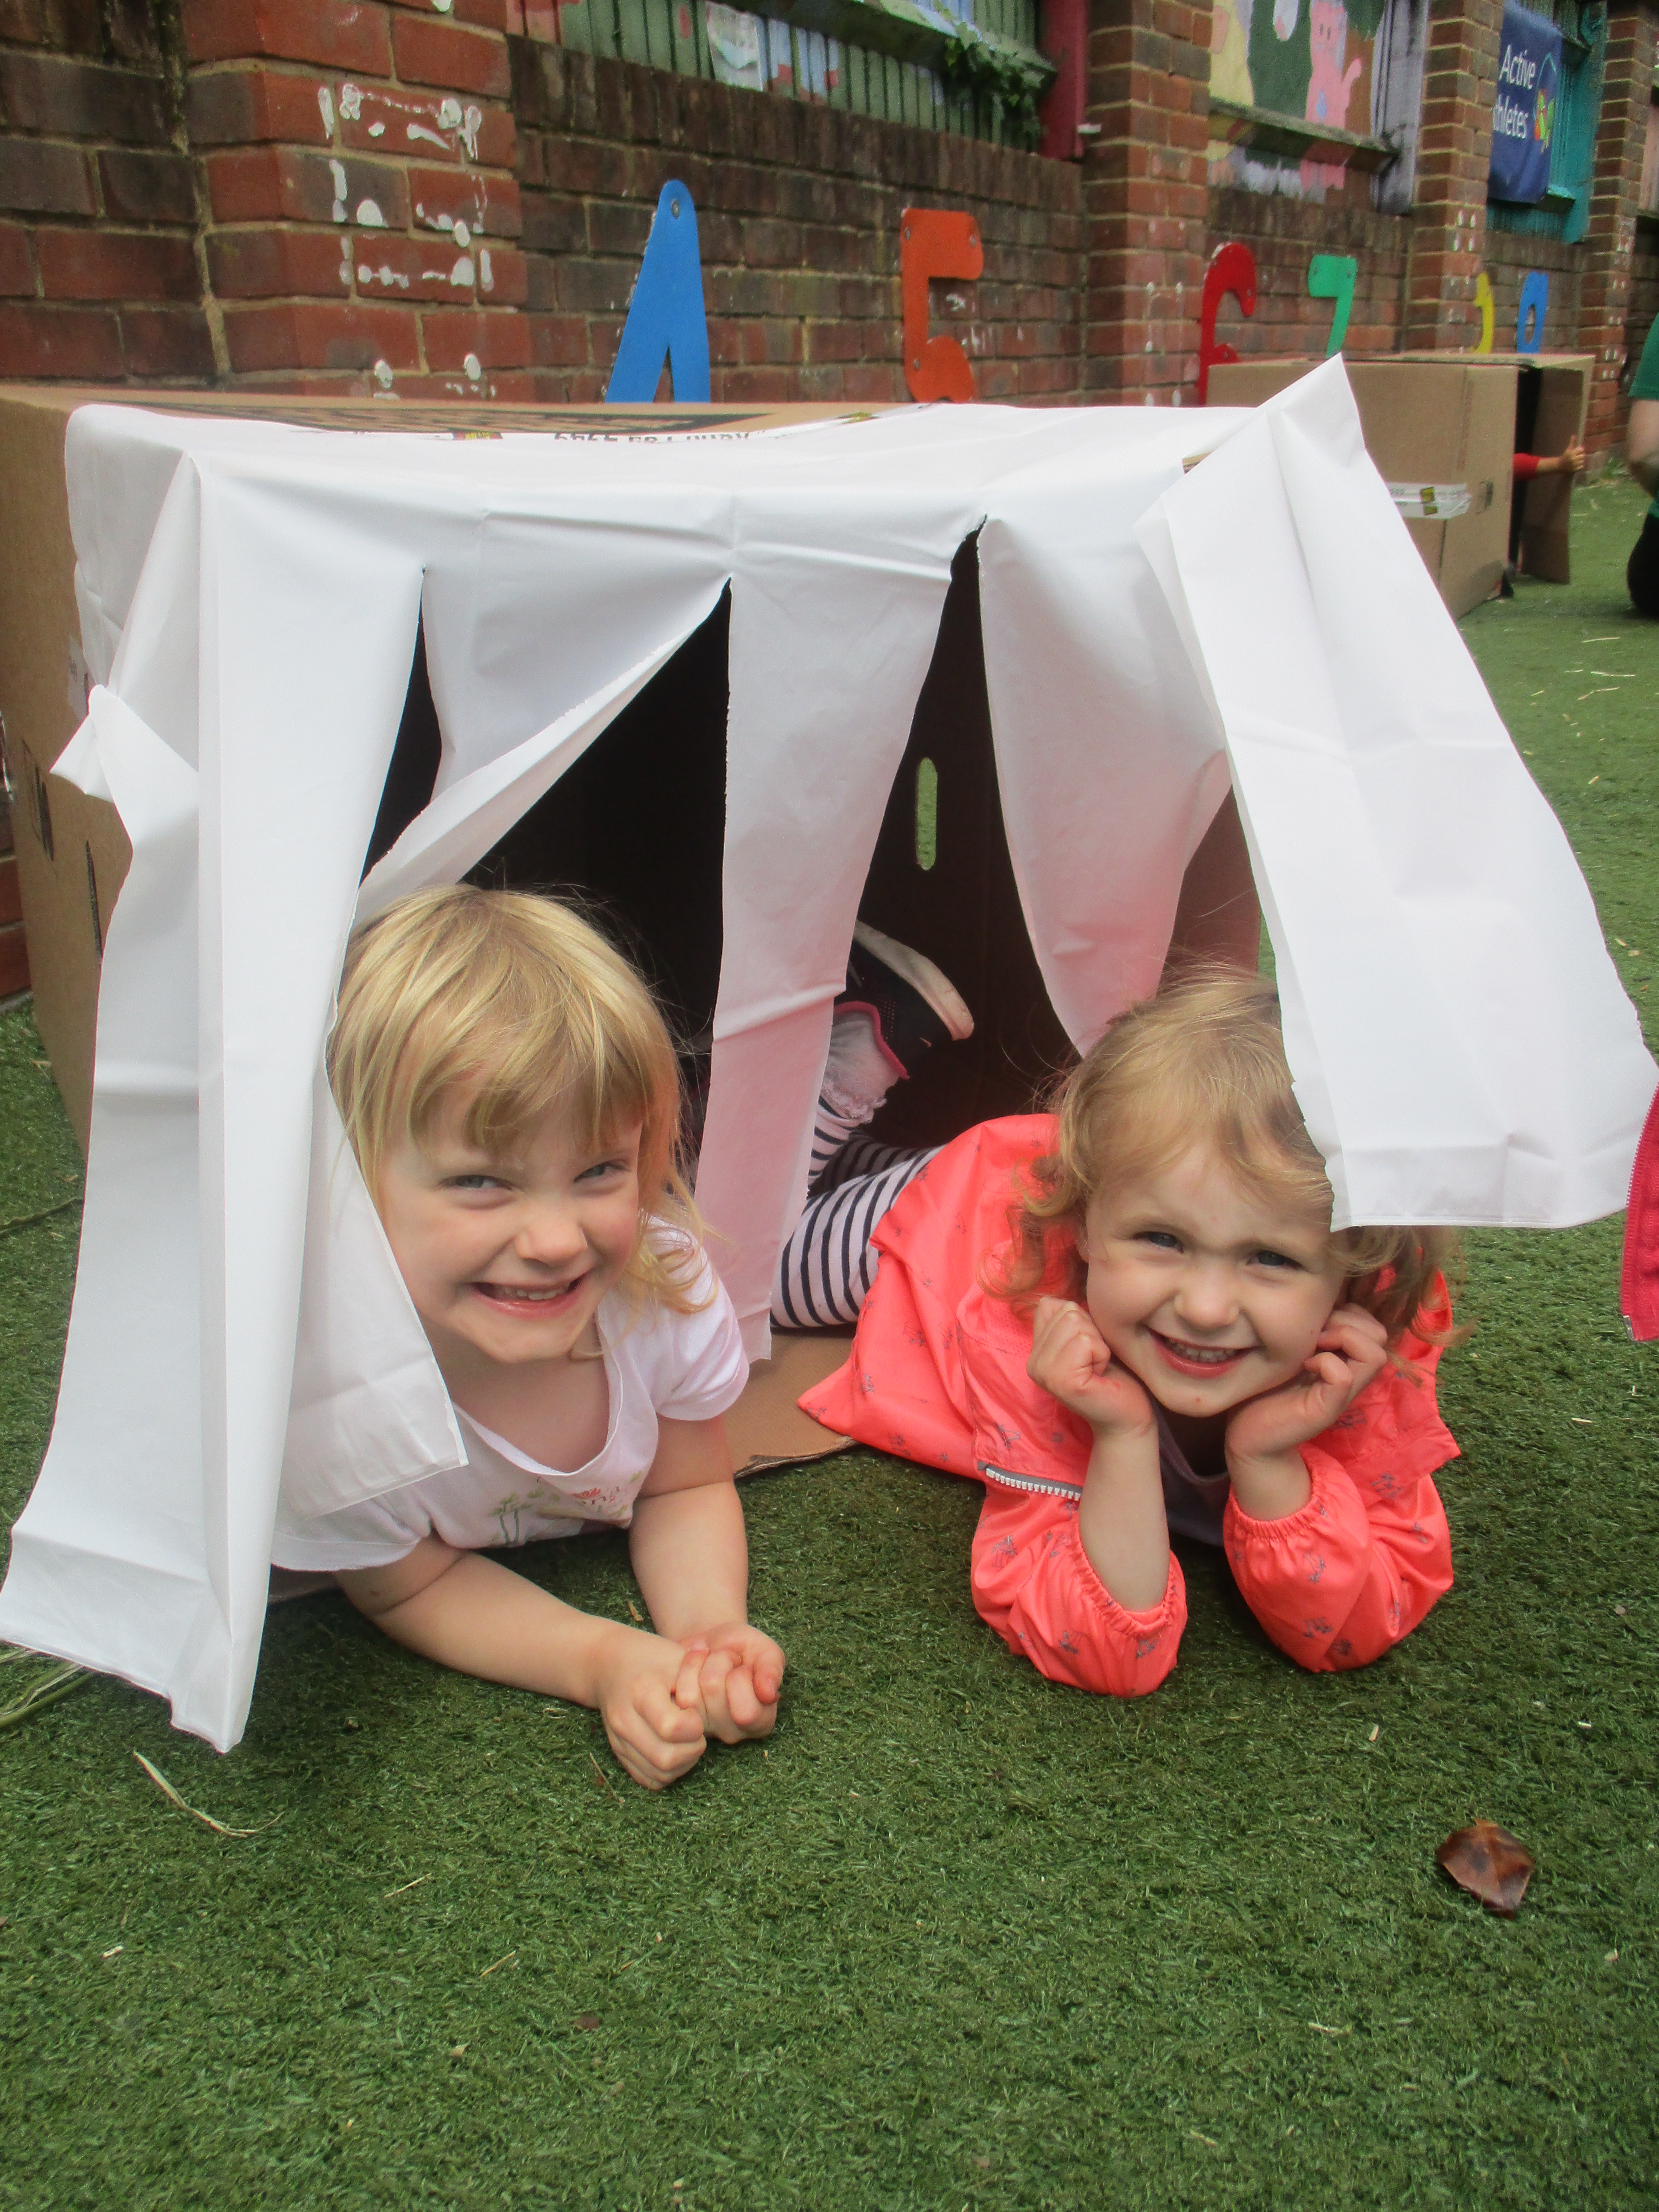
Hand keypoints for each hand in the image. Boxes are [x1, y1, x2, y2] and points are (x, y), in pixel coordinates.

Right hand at [594, 1630, 708, 1790]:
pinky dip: (667, 1772)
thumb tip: (716, 1703)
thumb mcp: (678, 1657)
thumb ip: (699, 1680)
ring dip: (683, 1764)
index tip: (696, 1713)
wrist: (609, 1664)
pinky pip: (647, 1779)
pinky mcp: (618, 1752)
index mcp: (641, 1692)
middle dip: (692, 1750)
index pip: (672, 1728)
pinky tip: (673, 1750)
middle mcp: (625, 1720)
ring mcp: (619, 1740)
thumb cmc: (651, 1658)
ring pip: (658, 1775)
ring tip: (687, 1740)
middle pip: (666, 1759)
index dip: (695, 1726)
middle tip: (696, 1730)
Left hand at [673, 1622, 784, 1744]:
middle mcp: (733, 1732)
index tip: (746, 1666)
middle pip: (714, 1691)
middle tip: (729, 1659)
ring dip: (702, 1662)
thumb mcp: (766, 1651)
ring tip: (713, 1659)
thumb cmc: (746, 1648)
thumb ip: (772, 1670)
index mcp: (761, 1722)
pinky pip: (678, 1692)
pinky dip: (688, 1665)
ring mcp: (705, 1727)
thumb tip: (768, 1695)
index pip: (746, 1713)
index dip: (742, 1678)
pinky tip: (697, 1660)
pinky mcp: (683, 1717)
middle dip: (720, 1661)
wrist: (717, 1640)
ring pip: (693, 1693)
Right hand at [1027, 1296, 1154, 1437]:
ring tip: (1098, 1367)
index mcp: (1035, 1351)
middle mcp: (1033, 1362)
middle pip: (1067, 1312)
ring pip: (1076, 1324)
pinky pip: (1086, 1342)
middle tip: (1095, 1361)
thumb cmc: (1112, 1375)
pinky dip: (1102, 1354)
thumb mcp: (1085, 1339)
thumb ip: (1066, 1320)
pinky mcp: (1062, 1381)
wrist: (1126, 1417)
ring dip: (1098, 1344)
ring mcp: (1044, 1372)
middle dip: (1092, 1331)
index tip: (1088, 1349)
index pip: (1051, 1304)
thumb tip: (1055, 1299)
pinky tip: (1100, 1375)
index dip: (1081, 1321)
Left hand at [1224, 1303, 1387, 1472]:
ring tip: (1313, 1348)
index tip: (1315, 1322)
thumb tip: (1319, 1301)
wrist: (1248, 1434)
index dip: (1347, 1312)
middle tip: (1315, 1335)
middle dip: (1346, 1321)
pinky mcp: (1327, 1409)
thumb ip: (1309, 1329)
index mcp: (1343, 1358)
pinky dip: (1326, 1363)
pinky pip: (1345, 1376)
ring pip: (1374, 1353)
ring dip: (1342, 1339)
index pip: (1372, 1323)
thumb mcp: (1288, 1348)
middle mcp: (1350, 1374)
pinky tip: (1304, 1366)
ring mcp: (1342, 1394)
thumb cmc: (1264, 1387)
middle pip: (1379, 1334)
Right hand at [1559, 440, 1584, 474]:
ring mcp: (1574, 465)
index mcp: (1571, 453)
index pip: (1581, 449)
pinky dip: (1579, 466)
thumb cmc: (1565, 456)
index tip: (1577, 452)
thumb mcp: (1568, 449)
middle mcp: (1573, 459)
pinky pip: (1581, 466)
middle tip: (1576, 457)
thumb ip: (1572, 442)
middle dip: (1580, 456)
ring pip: (1582, 461)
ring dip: (1580, 461)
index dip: (1580, 451)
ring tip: (1576, 461)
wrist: (1560, 465)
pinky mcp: (1574, 469)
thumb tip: (1573, 435)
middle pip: (1583, 456)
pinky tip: (1576, 465)